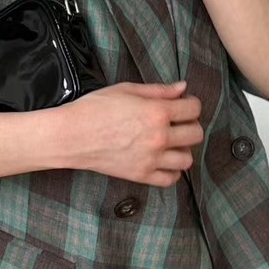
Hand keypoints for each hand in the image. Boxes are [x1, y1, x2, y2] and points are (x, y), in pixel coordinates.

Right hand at [64, 80, 203, 186]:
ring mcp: (151, 159)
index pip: (194, 109)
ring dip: (183, 150)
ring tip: (171, 144)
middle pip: (196, 135)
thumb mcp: (127, 90)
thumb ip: (158, 90)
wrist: (72, 136)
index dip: (191, 104)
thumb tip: (182, 88)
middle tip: (178, 124)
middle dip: (190, 126)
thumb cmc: (95, 108)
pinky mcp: (141, 175)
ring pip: (187, 160)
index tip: (183, 105)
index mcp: (157, 112)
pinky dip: (172, 171)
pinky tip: (163, 162)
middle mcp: (159, 137)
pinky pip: (170, 179)